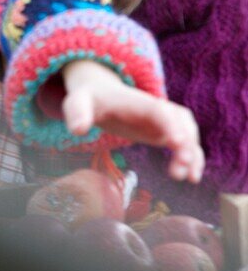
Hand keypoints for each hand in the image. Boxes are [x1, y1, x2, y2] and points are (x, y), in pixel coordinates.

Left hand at [61, 60, 204, 182]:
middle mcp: (155, 108)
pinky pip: (187, 143)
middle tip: (181, 166)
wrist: (101, 92)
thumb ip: (77, 112)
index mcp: (136, 100)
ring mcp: (163, 119)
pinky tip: (191, 178)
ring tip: (188, 177)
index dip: (168, 123)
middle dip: (186, 141)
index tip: (177, 141)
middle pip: (179, 120)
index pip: (157, 109)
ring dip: (192, 153)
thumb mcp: (78, 101)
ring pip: (189, 132)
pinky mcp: (165, 132)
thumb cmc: (90, 98)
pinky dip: (193, 158)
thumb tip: (77, 130)